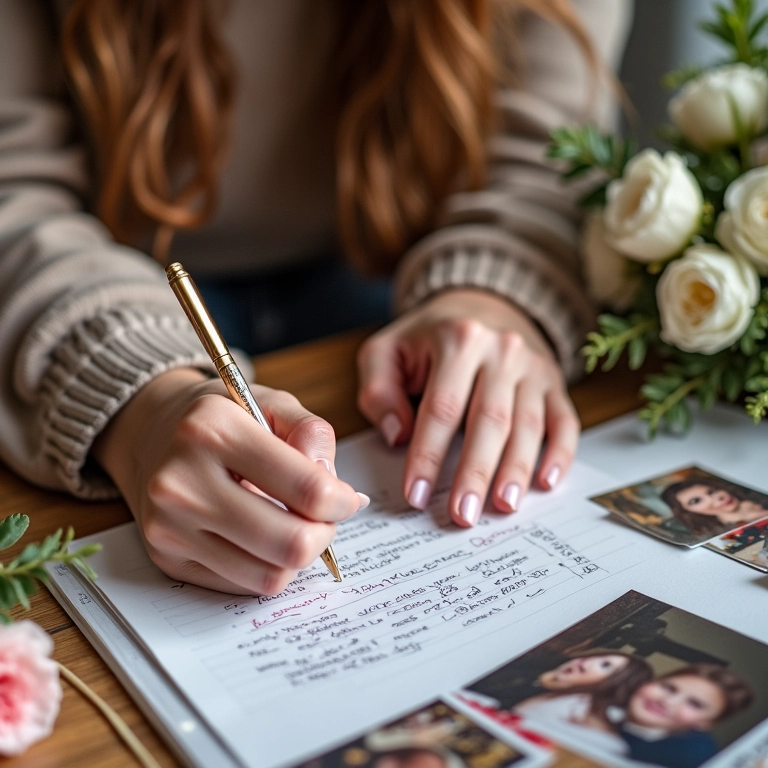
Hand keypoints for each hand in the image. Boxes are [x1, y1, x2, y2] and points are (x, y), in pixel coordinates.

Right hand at [93, 369, 364, 594]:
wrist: (150, 434)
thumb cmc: (222, 419)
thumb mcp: (271, 403)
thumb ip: (312, 434)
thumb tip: (333, 486)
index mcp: (213, 430)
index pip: (308, 489)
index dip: (342, 502)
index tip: (346, 499)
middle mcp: (182, 481)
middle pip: (291, 543)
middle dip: (323, 535)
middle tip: (324, 519)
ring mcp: (169, 526)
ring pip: (269, 575)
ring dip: (296, 557)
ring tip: (294, 526)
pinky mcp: (166, 558)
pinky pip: (241, 585)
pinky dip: (265, 567)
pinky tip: (260, 537)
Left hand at [357, 289, 579, 525]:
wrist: (481, 304)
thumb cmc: (428, 338)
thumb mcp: (387, 350)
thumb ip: (378, 389)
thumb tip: (397, 435)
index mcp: (457, 340)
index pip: (441, 408)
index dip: (428, 456)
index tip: (416, 495)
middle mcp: (502, 351)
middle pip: (490, 421)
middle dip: (475, 473)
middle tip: (463, 514)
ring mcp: (533, 367)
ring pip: (528, 426)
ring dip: (516, 471)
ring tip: (503, 507)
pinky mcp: (554, 383)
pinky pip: (564, 422)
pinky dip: (560, 454)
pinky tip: (546, 482)